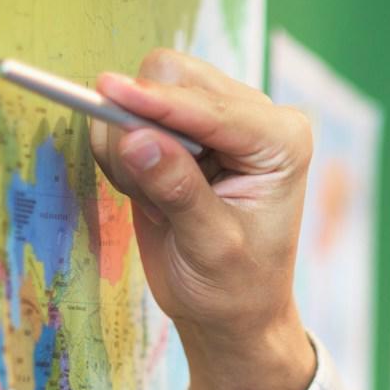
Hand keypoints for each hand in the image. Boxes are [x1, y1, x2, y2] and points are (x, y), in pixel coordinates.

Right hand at [90, 49, 317, 389]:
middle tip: (141, 187)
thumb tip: (135, 138)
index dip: (157, 103)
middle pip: (175, 77)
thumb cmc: (235, 287)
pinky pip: (132, 114)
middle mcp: (256, 117)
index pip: (209, 106)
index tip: (107, 91)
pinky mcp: (185, 128)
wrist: (232, 312)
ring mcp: (218, 117)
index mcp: (281, 139)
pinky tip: (147, 193)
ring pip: (148, 87)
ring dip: (130, 138)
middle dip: (141, 121)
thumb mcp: (210, 248)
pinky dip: (125, 149)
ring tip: (154, 201)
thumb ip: (177, 191)